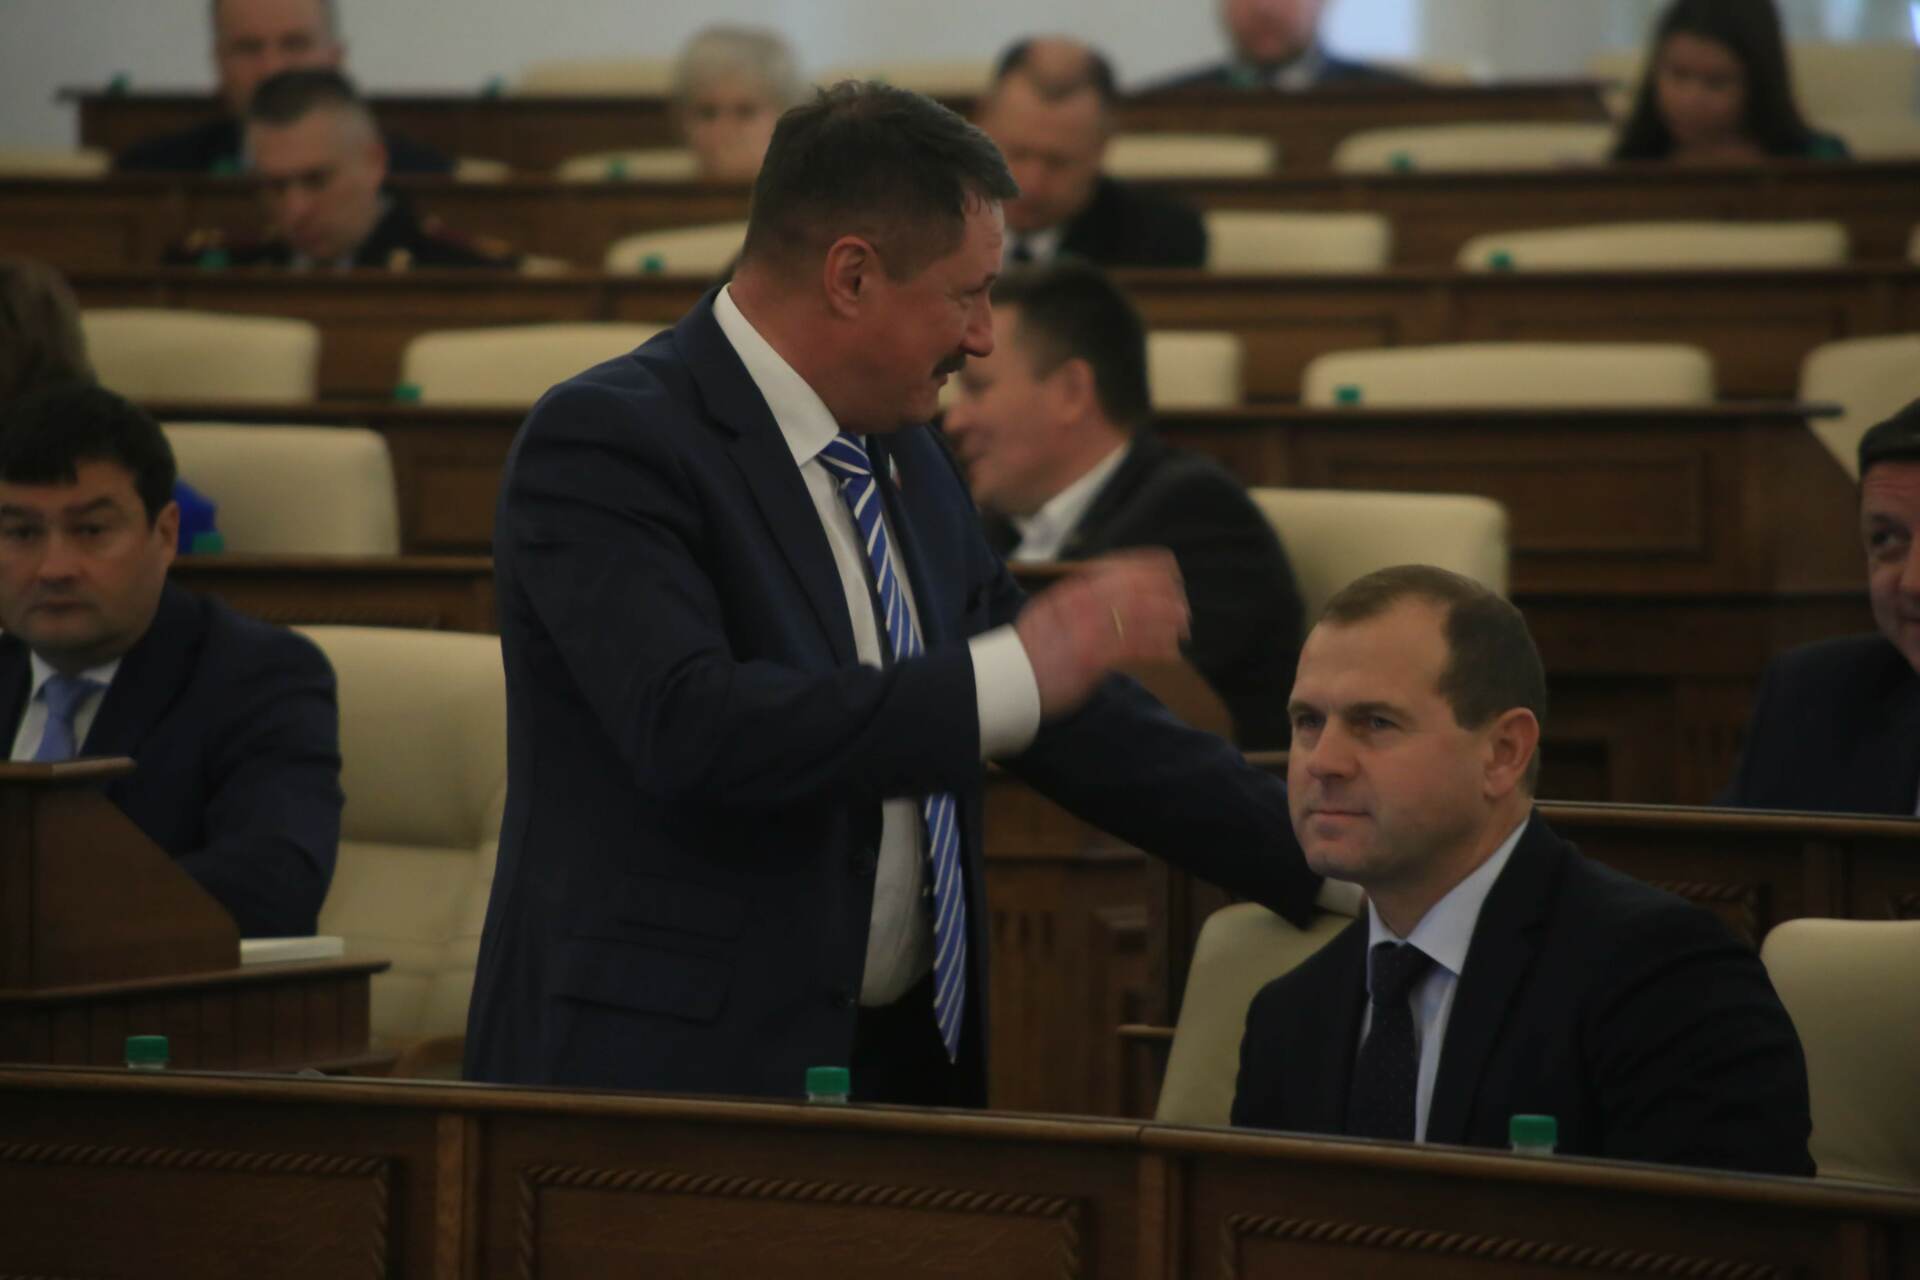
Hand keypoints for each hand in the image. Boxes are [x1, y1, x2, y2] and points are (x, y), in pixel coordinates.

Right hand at [1014, 549, 1190, 717]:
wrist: (1003, 681)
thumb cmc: (1024, 653)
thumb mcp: (1044, 613)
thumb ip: (1072, 599)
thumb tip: (1094, 589)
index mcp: (1069, 592)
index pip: (1115, 568)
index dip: (1145, 565)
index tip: (1167, 567)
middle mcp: (1080, 605)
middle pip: (1132, 589)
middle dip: (1163, 592)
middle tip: (1181, 601)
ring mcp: (1087, 630)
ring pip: (1138, 615)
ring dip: (1166, 618)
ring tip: (1183, 623)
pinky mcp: (1092, 658)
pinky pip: (1132, 647)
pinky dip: (1156, 646)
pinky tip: (1171, 649)